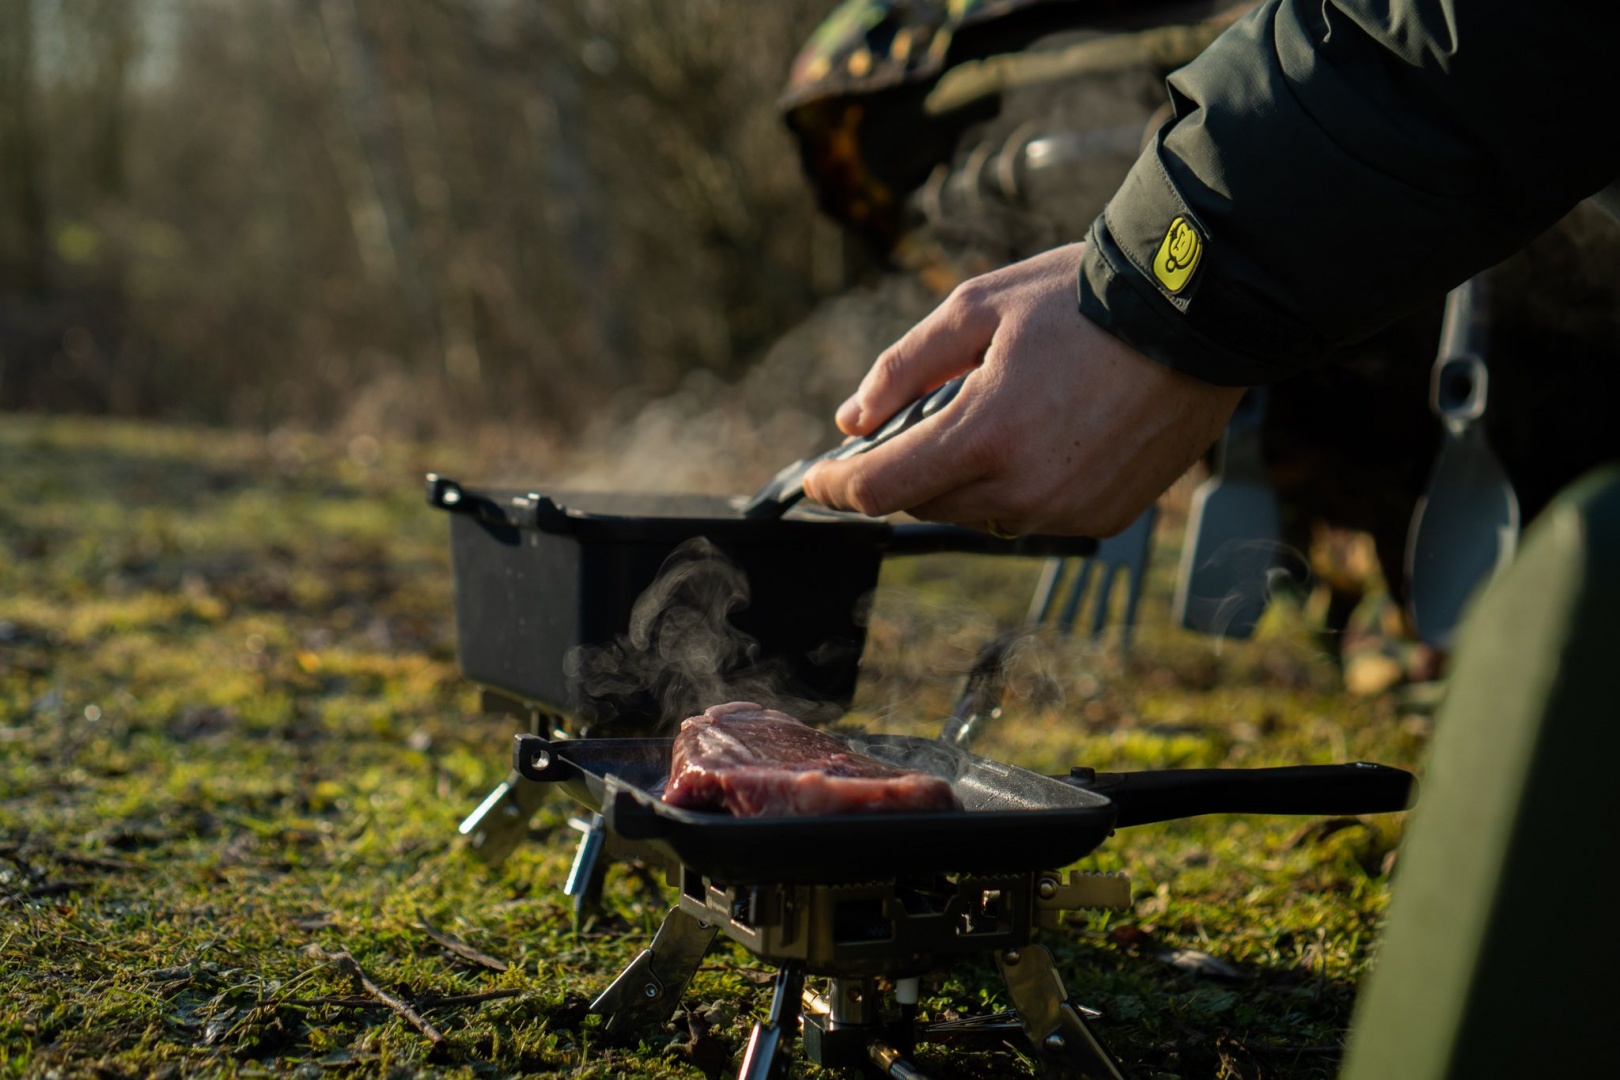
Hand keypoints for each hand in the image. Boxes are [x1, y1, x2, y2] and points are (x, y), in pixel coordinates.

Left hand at [800, 242, 1243, 535]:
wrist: (1200, 314)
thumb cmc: (1084, 298)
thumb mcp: (977, 308)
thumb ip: (902, 367)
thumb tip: (851, 420)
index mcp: (984, 434)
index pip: (878, 488)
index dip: (834, 487)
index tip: (814, 481)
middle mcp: (1023, 489)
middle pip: (924, 501)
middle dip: (905, 466)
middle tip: (915, 420)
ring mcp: (1067, 512)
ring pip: (976, 513)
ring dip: (963, 477)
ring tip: (994, 413)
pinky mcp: (1103, 519)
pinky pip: (1032, 516)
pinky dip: (1017, 486)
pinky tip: (1041, 434)